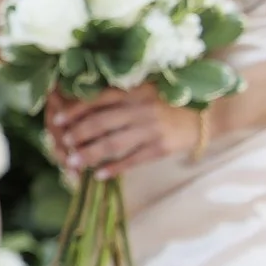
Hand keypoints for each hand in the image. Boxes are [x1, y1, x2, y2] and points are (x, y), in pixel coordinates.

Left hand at [47, 85, 200, 176]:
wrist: (208, 115)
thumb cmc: (168, 102)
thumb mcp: (144, 91)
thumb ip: (119, 97)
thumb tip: (83, 107)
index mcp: (133, 92)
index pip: (97, 100)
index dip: (74, 111)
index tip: (57, 120)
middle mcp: (139, 109)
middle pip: (100, 123)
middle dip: (77, 135)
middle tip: (63, 144)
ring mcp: (150, 129)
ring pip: (113, 144)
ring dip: (90, 154)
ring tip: (73, 162)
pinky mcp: (160, 148)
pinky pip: (132, 160)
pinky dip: (114, 168)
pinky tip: (100, 175)